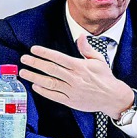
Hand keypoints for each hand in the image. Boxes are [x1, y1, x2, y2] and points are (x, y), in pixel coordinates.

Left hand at [20, 35, 134, 118]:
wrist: (112, 98)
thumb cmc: (105, 78)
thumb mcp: (98, 60)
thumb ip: (87, 48)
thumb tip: (81, 35)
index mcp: (80, 66)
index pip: (58, 58)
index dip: (45, 53)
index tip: (34, 49)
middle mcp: (74, 78)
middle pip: (51, 69)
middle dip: (35, 63)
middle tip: (24, 59)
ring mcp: (72, 91)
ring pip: (50, 83)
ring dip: (35, 77)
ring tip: (24, 73)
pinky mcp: (71, 102)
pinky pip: (54, 96)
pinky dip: (44, 91)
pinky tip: (35, 86)